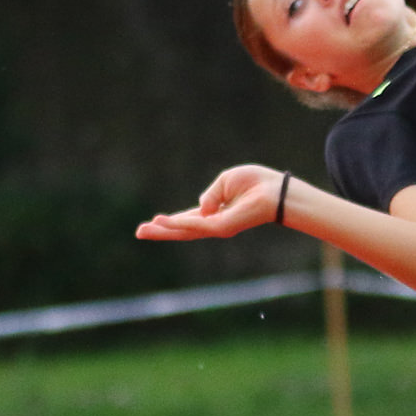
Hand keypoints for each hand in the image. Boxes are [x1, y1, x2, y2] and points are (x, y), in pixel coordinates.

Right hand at [137, 164, 286, 241]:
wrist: (276, 191)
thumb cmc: (257, 183)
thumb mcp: (226, 182)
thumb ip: (210, 195)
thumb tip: (201, 208)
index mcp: (216, 212)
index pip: (189, 220)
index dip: (171, 222)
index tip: (154, 221)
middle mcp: (215, 223)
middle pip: (182, 230)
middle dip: (161, 231)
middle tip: (139, 233)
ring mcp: (218, 227)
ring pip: (184, 231)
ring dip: (162, 231)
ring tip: (143, 231)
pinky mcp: (221, 227)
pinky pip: (194, 225)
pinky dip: (177, 224)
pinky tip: (161, 221)